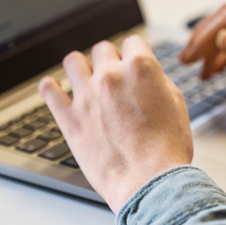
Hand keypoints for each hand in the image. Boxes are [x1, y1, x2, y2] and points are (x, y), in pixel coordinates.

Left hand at [38, 36, 192, 213]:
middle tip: (112, 78)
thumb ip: (158, 82)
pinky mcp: (69, 119)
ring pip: (72, 61)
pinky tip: (54, 90)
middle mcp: (111, 76)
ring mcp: (87, 96)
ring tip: (83, 79)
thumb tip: (148, 75)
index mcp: (141, 68)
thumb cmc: (166, 152)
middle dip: (109, 61)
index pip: (132, 41)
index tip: (131, 62)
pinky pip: (48, 91)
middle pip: (102, 49)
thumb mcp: (177, 106)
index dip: (134, 53)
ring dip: (79, 68)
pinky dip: (50, 88)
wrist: (149, 183)